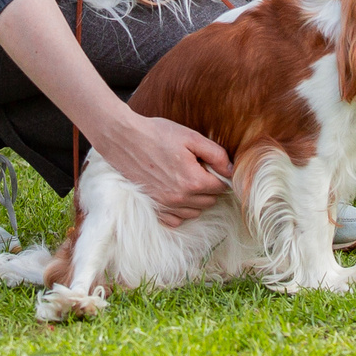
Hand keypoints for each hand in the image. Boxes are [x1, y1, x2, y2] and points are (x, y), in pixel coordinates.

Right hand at [90, 109, 229, 226]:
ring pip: (194, 212)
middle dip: (210, 187)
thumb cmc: (158, 134)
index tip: (213, 166)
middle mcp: (180, 198)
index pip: (221, 188)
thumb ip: (216, 154)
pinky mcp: (153, 207)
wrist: (124, 139)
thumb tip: (231, 170)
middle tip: (199, 169)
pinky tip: (177, 194)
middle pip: (209, 201)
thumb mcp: (191, 137)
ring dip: (197, 200)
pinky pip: (175, 220)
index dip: (221, 176)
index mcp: (193, 181)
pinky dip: (180, 211)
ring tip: (188, 180)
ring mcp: (165, 205)